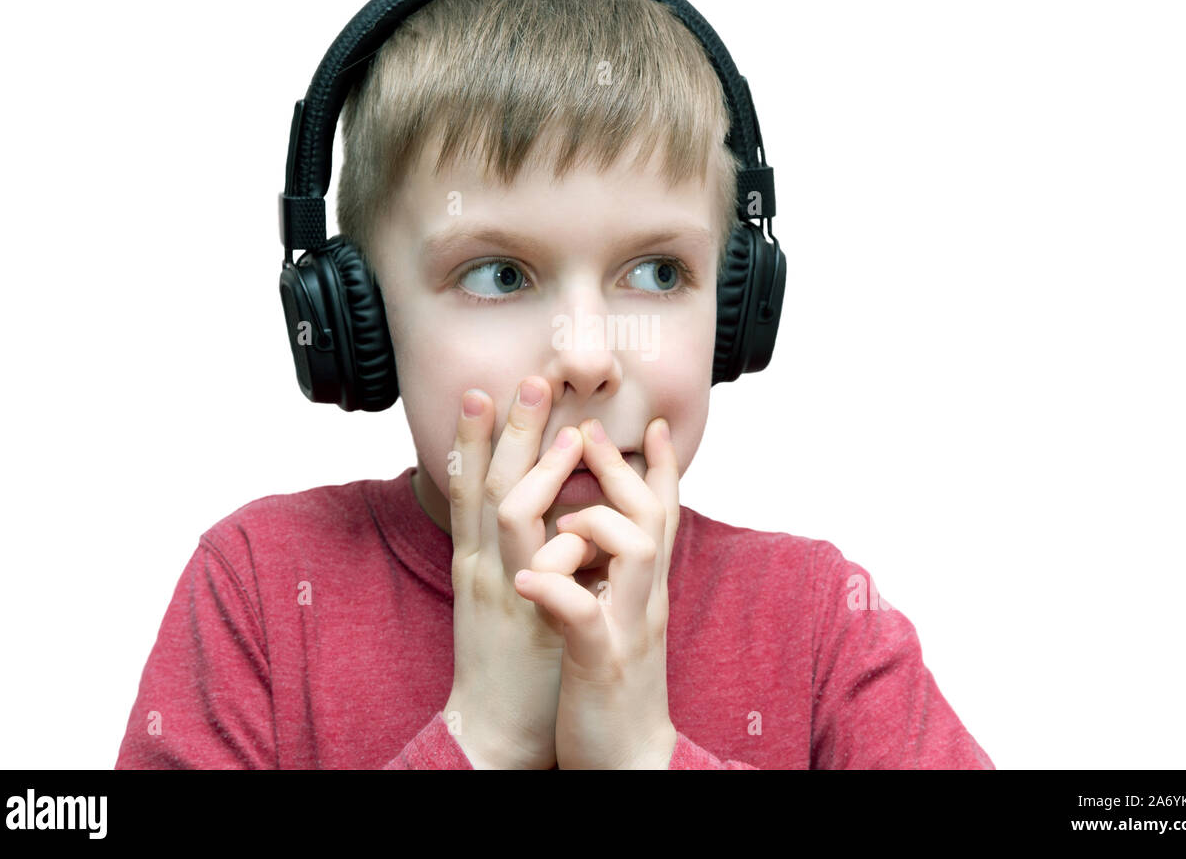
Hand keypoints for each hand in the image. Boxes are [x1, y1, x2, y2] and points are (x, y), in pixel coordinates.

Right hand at [444, 376, 587, 768]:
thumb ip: (515, 557)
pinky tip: (567, 485)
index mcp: (476, 561)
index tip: (484, 393)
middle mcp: (480, 566)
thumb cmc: (508, 665)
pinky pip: (534, 556)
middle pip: (485, 484)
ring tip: (561, 423)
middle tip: (525, 379)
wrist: (492, 731)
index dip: (476, 440)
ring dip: (530, 460)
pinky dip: (548, 517)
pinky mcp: (525, 612)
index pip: (470, 488)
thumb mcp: (503, 599)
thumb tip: (538, 517)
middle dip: (503, 430)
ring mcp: (501, 587)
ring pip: (506, 508)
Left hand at [513, 415, 680, 768]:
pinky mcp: (599, 664)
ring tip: (562, 510)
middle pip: (650, 514)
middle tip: (586, 426)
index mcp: (641, 589)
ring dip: (596, 519)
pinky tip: (525, 577)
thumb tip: (598, 531)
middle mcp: (642, 600)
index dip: (660, 467)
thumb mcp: (619, 620)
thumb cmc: (610, 686)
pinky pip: (582, 616)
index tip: (655, 424)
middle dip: (619, 465)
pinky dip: (556, 590)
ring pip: (634, 550)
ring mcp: (625, 629)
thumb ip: (615, 575)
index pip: (660, 514)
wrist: (629, 763)